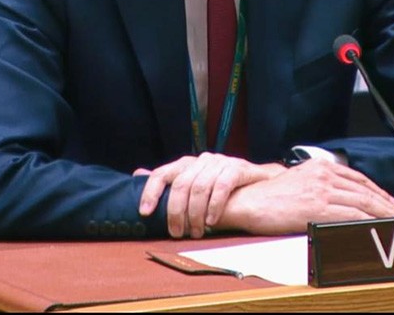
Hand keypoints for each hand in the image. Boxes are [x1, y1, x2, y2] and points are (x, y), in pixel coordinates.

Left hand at [135, 153, 282, 238]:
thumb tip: (136, 174)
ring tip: (196, 232)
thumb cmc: (219, 186)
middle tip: (177, 233)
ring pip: (200, 188)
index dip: (151, 192)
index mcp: (186, 163)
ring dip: (196, 214)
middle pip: (181, 185)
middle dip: (176, 212)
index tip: (145, 212)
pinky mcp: (238, 169)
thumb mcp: (192, 183)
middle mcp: (201, 160)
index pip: (162, 173)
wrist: (257, 183)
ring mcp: (220, 162)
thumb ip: (169, 181)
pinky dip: (214, 205)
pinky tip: (212, 221)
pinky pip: (222, 186)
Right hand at [214, 158, 393, 235]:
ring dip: (382, 214)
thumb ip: (317, 184)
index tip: (389, 201)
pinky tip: (376, 228)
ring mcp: (322, 189)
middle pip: (364, 190)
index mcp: (320, 166)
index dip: (377, 191)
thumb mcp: (296, 180)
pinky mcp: (318, 206)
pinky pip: (350, 215)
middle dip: (385, 204)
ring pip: (362, 202)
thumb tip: (335, 198)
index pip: (357, 178)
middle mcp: (324, 174)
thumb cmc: (267, 196)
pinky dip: (367, 222)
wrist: (248, 200)